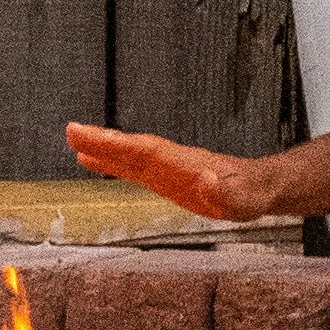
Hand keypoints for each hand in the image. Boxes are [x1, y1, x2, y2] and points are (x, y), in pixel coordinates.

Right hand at [63, 122, 275, 224]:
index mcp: (184, 164)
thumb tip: (207, 179)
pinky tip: (92, 161)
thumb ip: (225, 192)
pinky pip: (133, 169)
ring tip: (73, 142)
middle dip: (102, 140)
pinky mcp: (165, 179)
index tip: (95, 136)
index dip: (117, 143)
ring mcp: (166, 169)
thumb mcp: (244, 199)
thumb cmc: (252, 194)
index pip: (144, 150)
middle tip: (70, 130)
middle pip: (131, 148)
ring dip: (102, 149)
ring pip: (129, 156)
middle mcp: (171, 162)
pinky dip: (111, 164)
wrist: (259, 187)